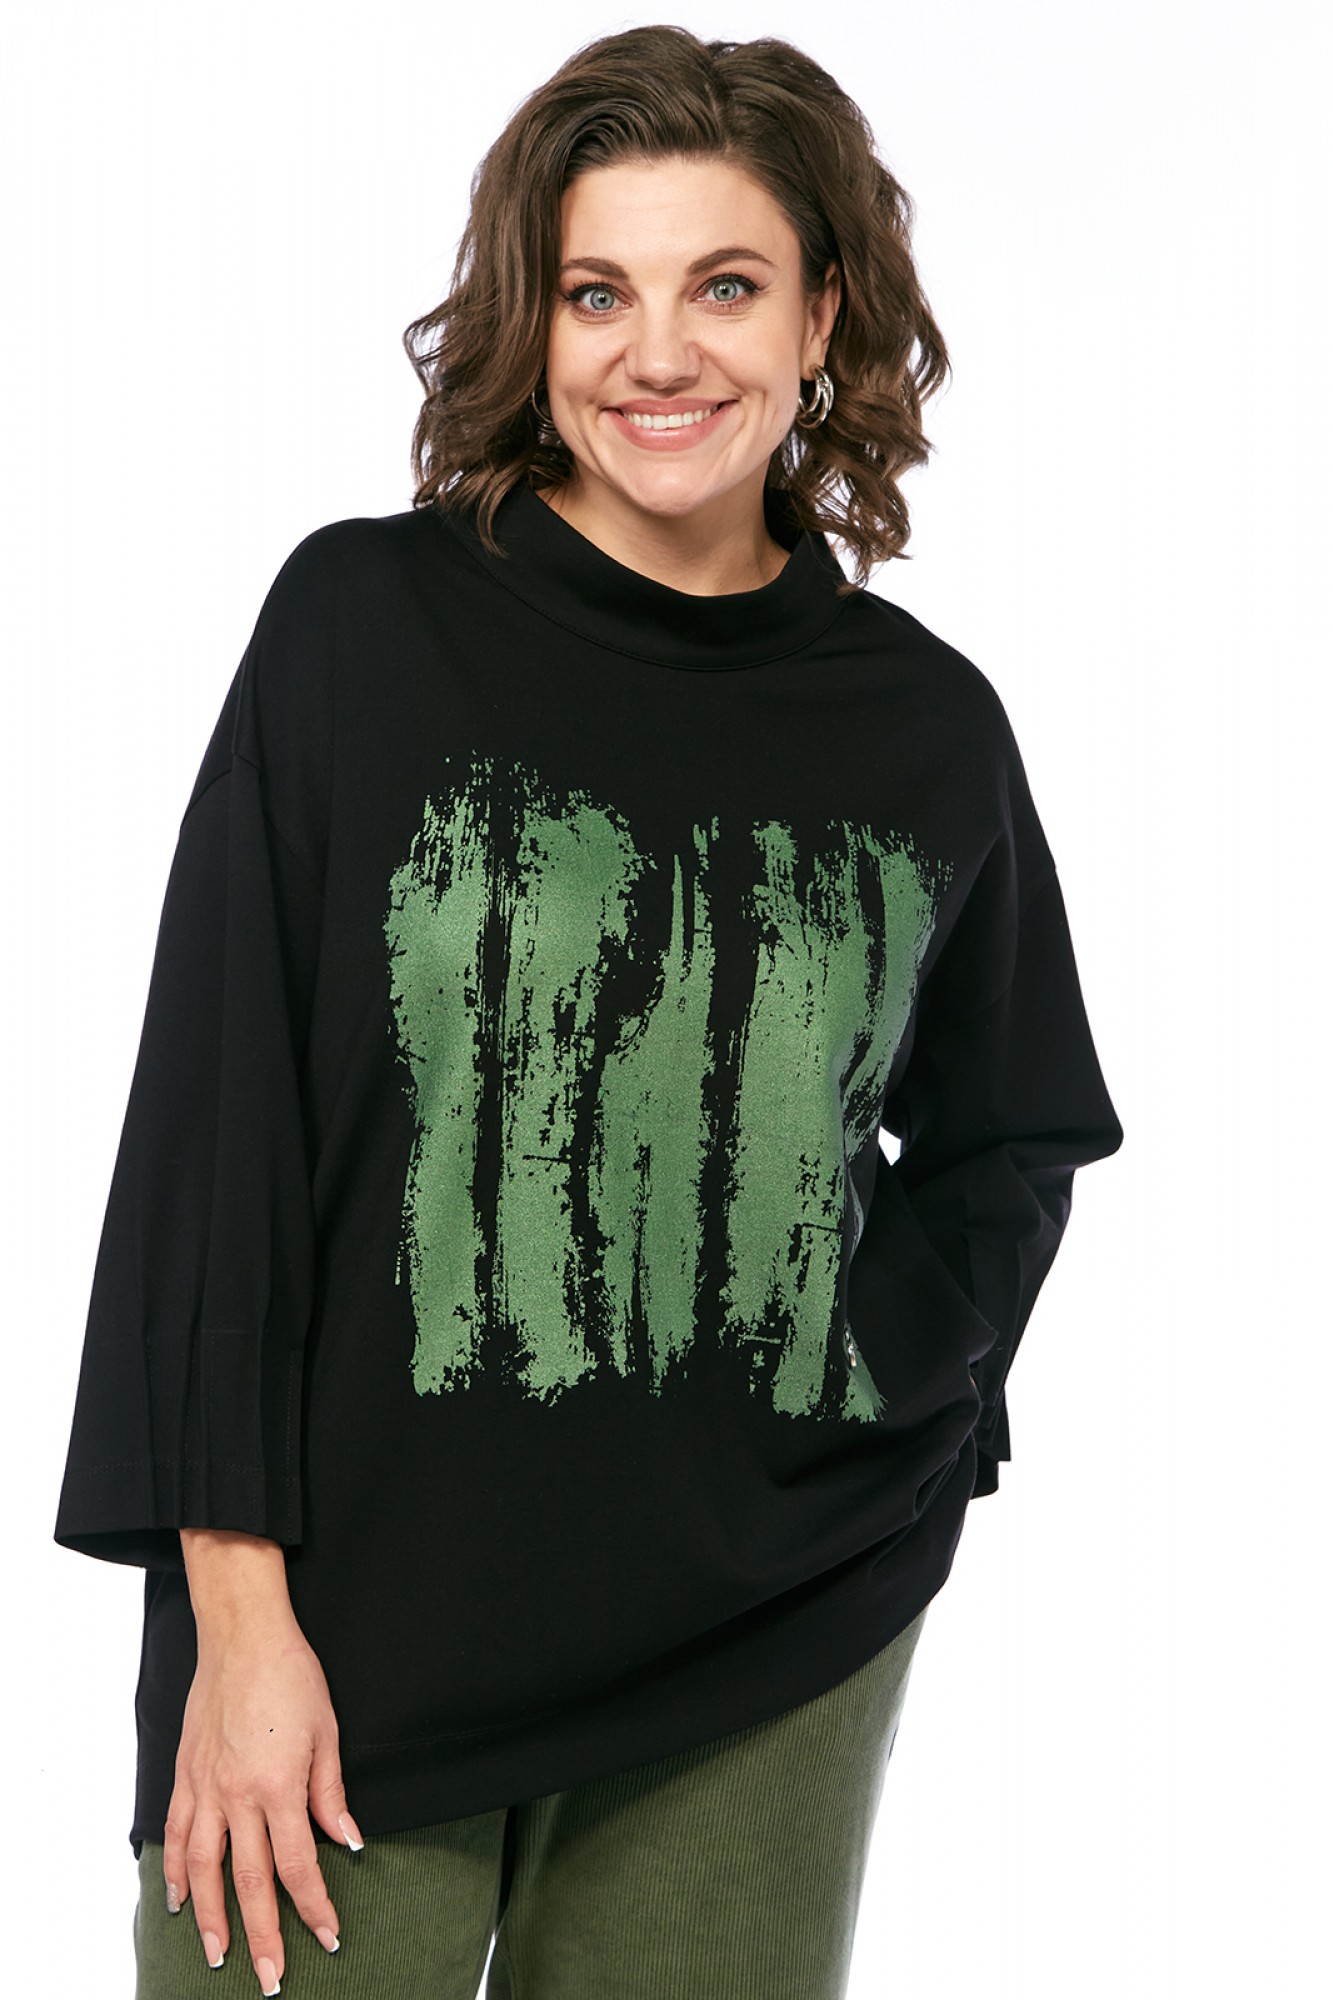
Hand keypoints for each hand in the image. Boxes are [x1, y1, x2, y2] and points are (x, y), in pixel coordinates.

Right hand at [164, 1538, 360, 1992]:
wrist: (242, 1635)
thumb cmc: (290, 1675)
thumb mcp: (327, 1732)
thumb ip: (330, 1792)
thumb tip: (348, 1839)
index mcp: (279, 1786)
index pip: (299, 1864)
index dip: (314, 1906)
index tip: (328, 1935)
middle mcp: (237, 1795)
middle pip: (248, 1882)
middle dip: (263, 1935)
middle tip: (270, 1979)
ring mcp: (205, 1787)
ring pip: (205, 1869)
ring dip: (210, 1918)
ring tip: (218, 1955)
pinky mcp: (186, 1774)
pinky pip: (178, 1833)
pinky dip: (177, 1869)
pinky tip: (178, 1898)